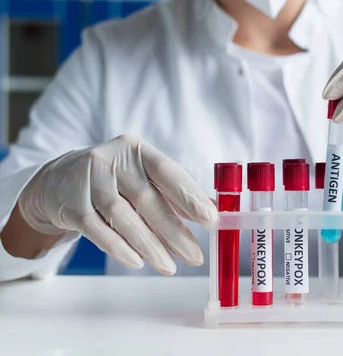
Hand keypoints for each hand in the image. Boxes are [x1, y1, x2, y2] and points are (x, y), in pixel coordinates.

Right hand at [18, 135, 217, 274]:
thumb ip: (174, 192)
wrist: (58, 181)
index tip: (210, 218)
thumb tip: (211, 212)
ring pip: (123, 218)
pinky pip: (98, 230)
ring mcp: (88, 181)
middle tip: (195, 256)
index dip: (189, 196)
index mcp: (137, 150)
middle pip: (147, 200)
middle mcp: (112, 160)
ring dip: (149, 246)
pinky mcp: (71, 205)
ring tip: (169, 267)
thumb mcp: (142, 175)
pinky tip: (137, 262)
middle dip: (174, 232)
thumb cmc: (114, 179)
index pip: (167, 172)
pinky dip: (119, 248)